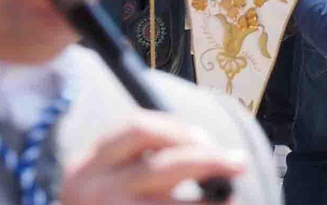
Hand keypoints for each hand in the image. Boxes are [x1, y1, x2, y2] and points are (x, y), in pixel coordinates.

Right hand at [59, 113, 245, 204]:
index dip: (179, 129)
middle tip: (239, 162)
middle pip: (163, 166)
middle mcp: (92, 190)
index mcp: (87, 164)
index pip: (138, 128)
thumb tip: (208, 151)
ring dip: (207, 201)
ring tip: (231, 197)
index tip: (206, 138)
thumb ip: (140, 158)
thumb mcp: (105, 177)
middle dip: (209, 160)